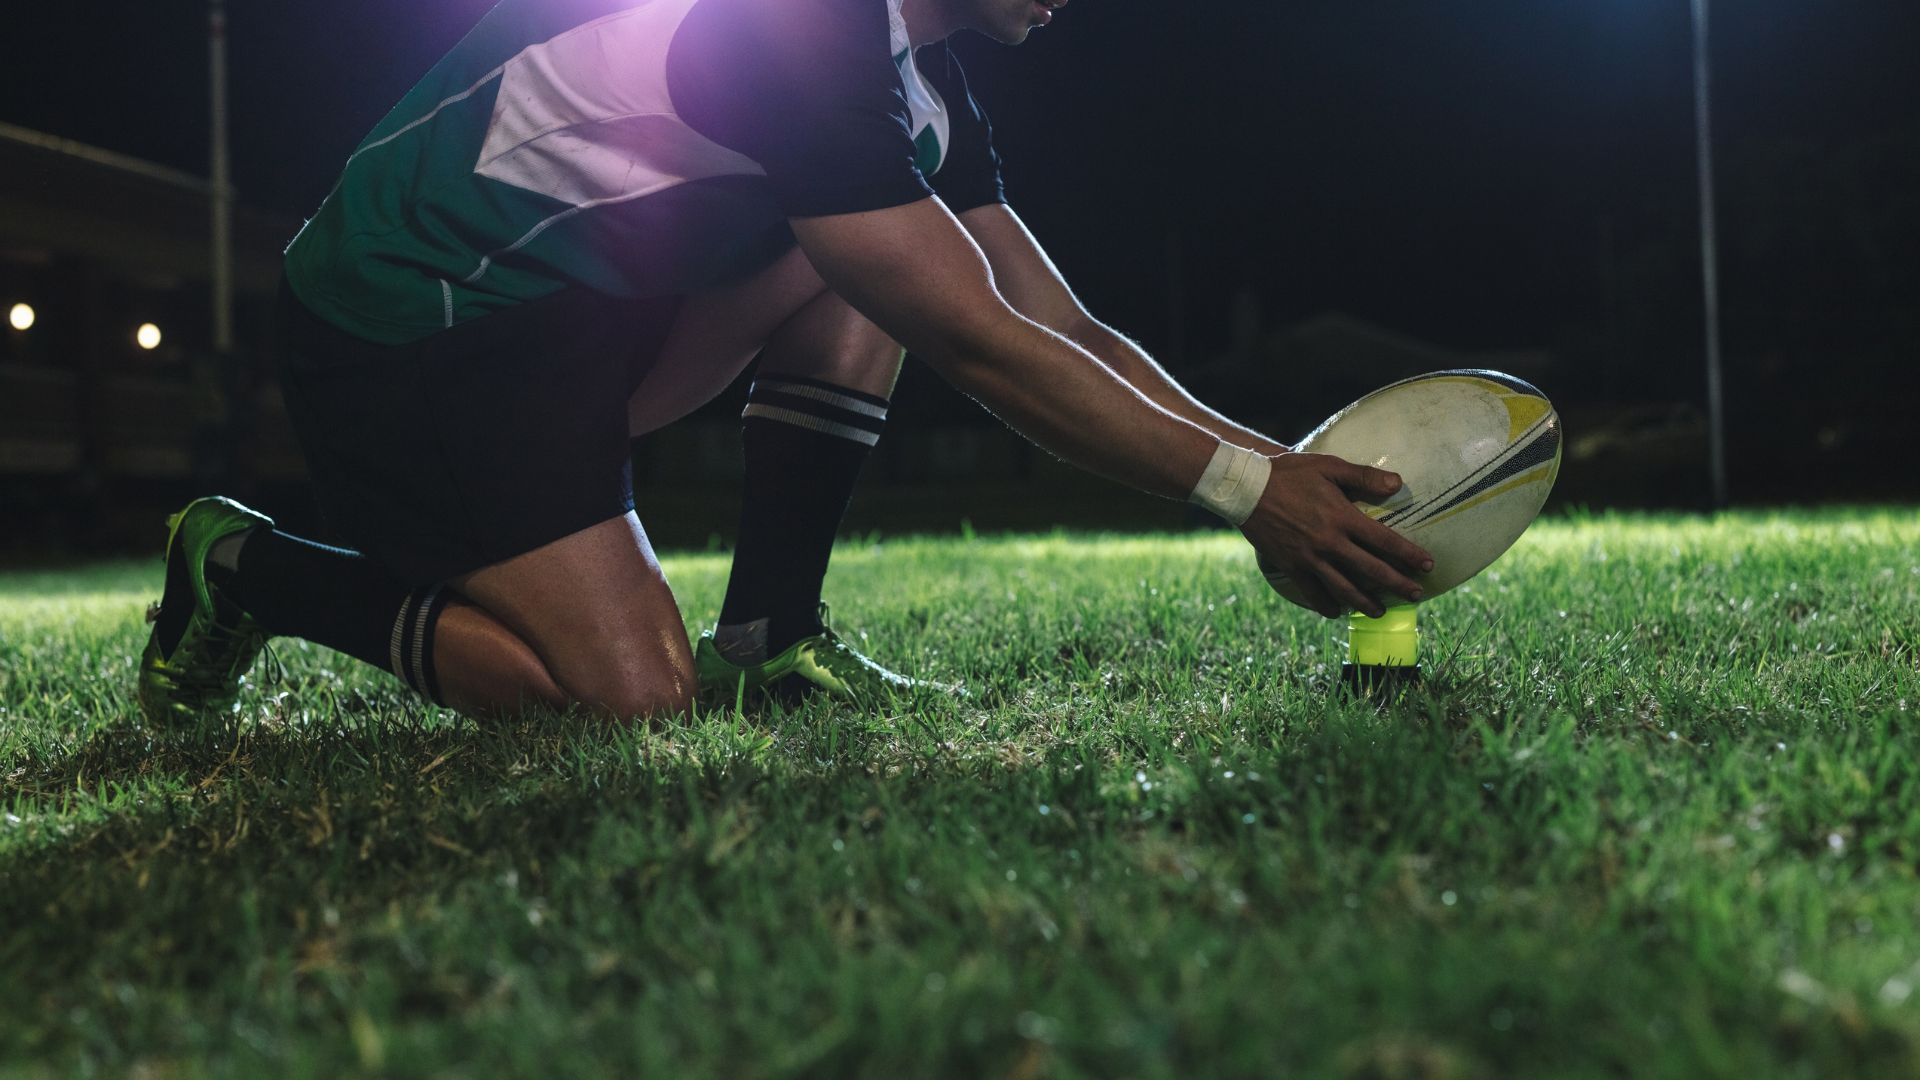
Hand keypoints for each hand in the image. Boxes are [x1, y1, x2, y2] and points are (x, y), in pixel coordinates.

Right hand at [1243, 453, 1434, 618]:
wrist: (1246, 489)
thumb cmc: (1290, 474)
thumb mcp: (1329, 467)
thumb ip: (1364, 477)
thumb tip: (1399, 484)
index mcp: (1343, 518)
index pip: (1385, 542)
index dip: (1409, 555)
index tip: (1428, 566)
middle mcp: (1329, 543)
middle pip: (1371, 571)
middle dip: (1397, 585)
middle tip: (1416, 595)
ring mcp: (1309, 558)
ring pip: (1344, 589)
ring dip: (1366, 603)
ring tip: (1381, 611)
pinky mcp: (1291, 567)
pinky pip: (1312, 593)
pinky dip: (1326, 606)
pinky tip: (1337, 612)